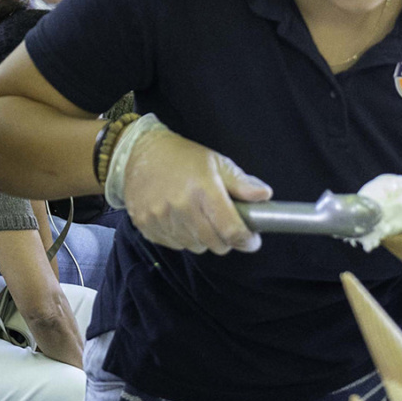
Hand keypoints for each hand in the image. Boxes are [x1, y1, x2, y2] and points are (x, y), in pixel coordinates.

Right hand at [120, 126, 271, 254]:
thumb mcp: (215, 162)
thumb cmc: (181, 157)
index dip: (246, 241)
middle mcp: (181, 207)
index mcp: (203, 190)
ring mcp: (161, 218)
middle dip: (225, 240)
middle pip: (215, 244)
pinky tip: (179, 220)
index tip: (251, 240)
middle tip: (224, 226)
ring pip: (194, 247)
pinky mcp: (146, 226)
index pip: (231, 230)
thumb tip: (264, 195)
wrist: (138, 154)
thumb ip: (240, 182)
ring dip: (202, 239)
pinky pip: (173, 245)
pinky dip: (181, 238)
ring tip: (198, 219)